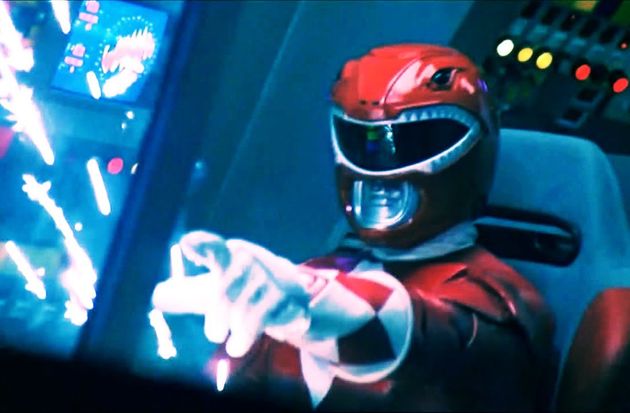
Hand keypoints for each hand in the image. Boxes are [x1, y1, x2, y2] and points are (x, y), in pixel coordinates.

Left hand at [152, 231, 310, 357]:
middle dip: (216, 323)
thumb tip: (156, 296)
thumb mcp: (213, 288)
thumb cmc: (242, 287)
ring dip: (239, 338)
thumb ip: (184, 293)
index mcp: (228, 254)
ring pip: (245, 318)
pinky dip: (261, 334)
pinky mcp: (289, 298)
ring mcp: (271, 278)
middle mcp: (250, 261)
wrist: (292, 290)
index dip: (200, 244)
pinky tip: (267, 333)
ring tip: (236, 344)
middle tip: (215, 334)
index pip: (212, 246)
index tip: (187, 244)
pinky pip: (269, 324)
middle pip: (223, 297)